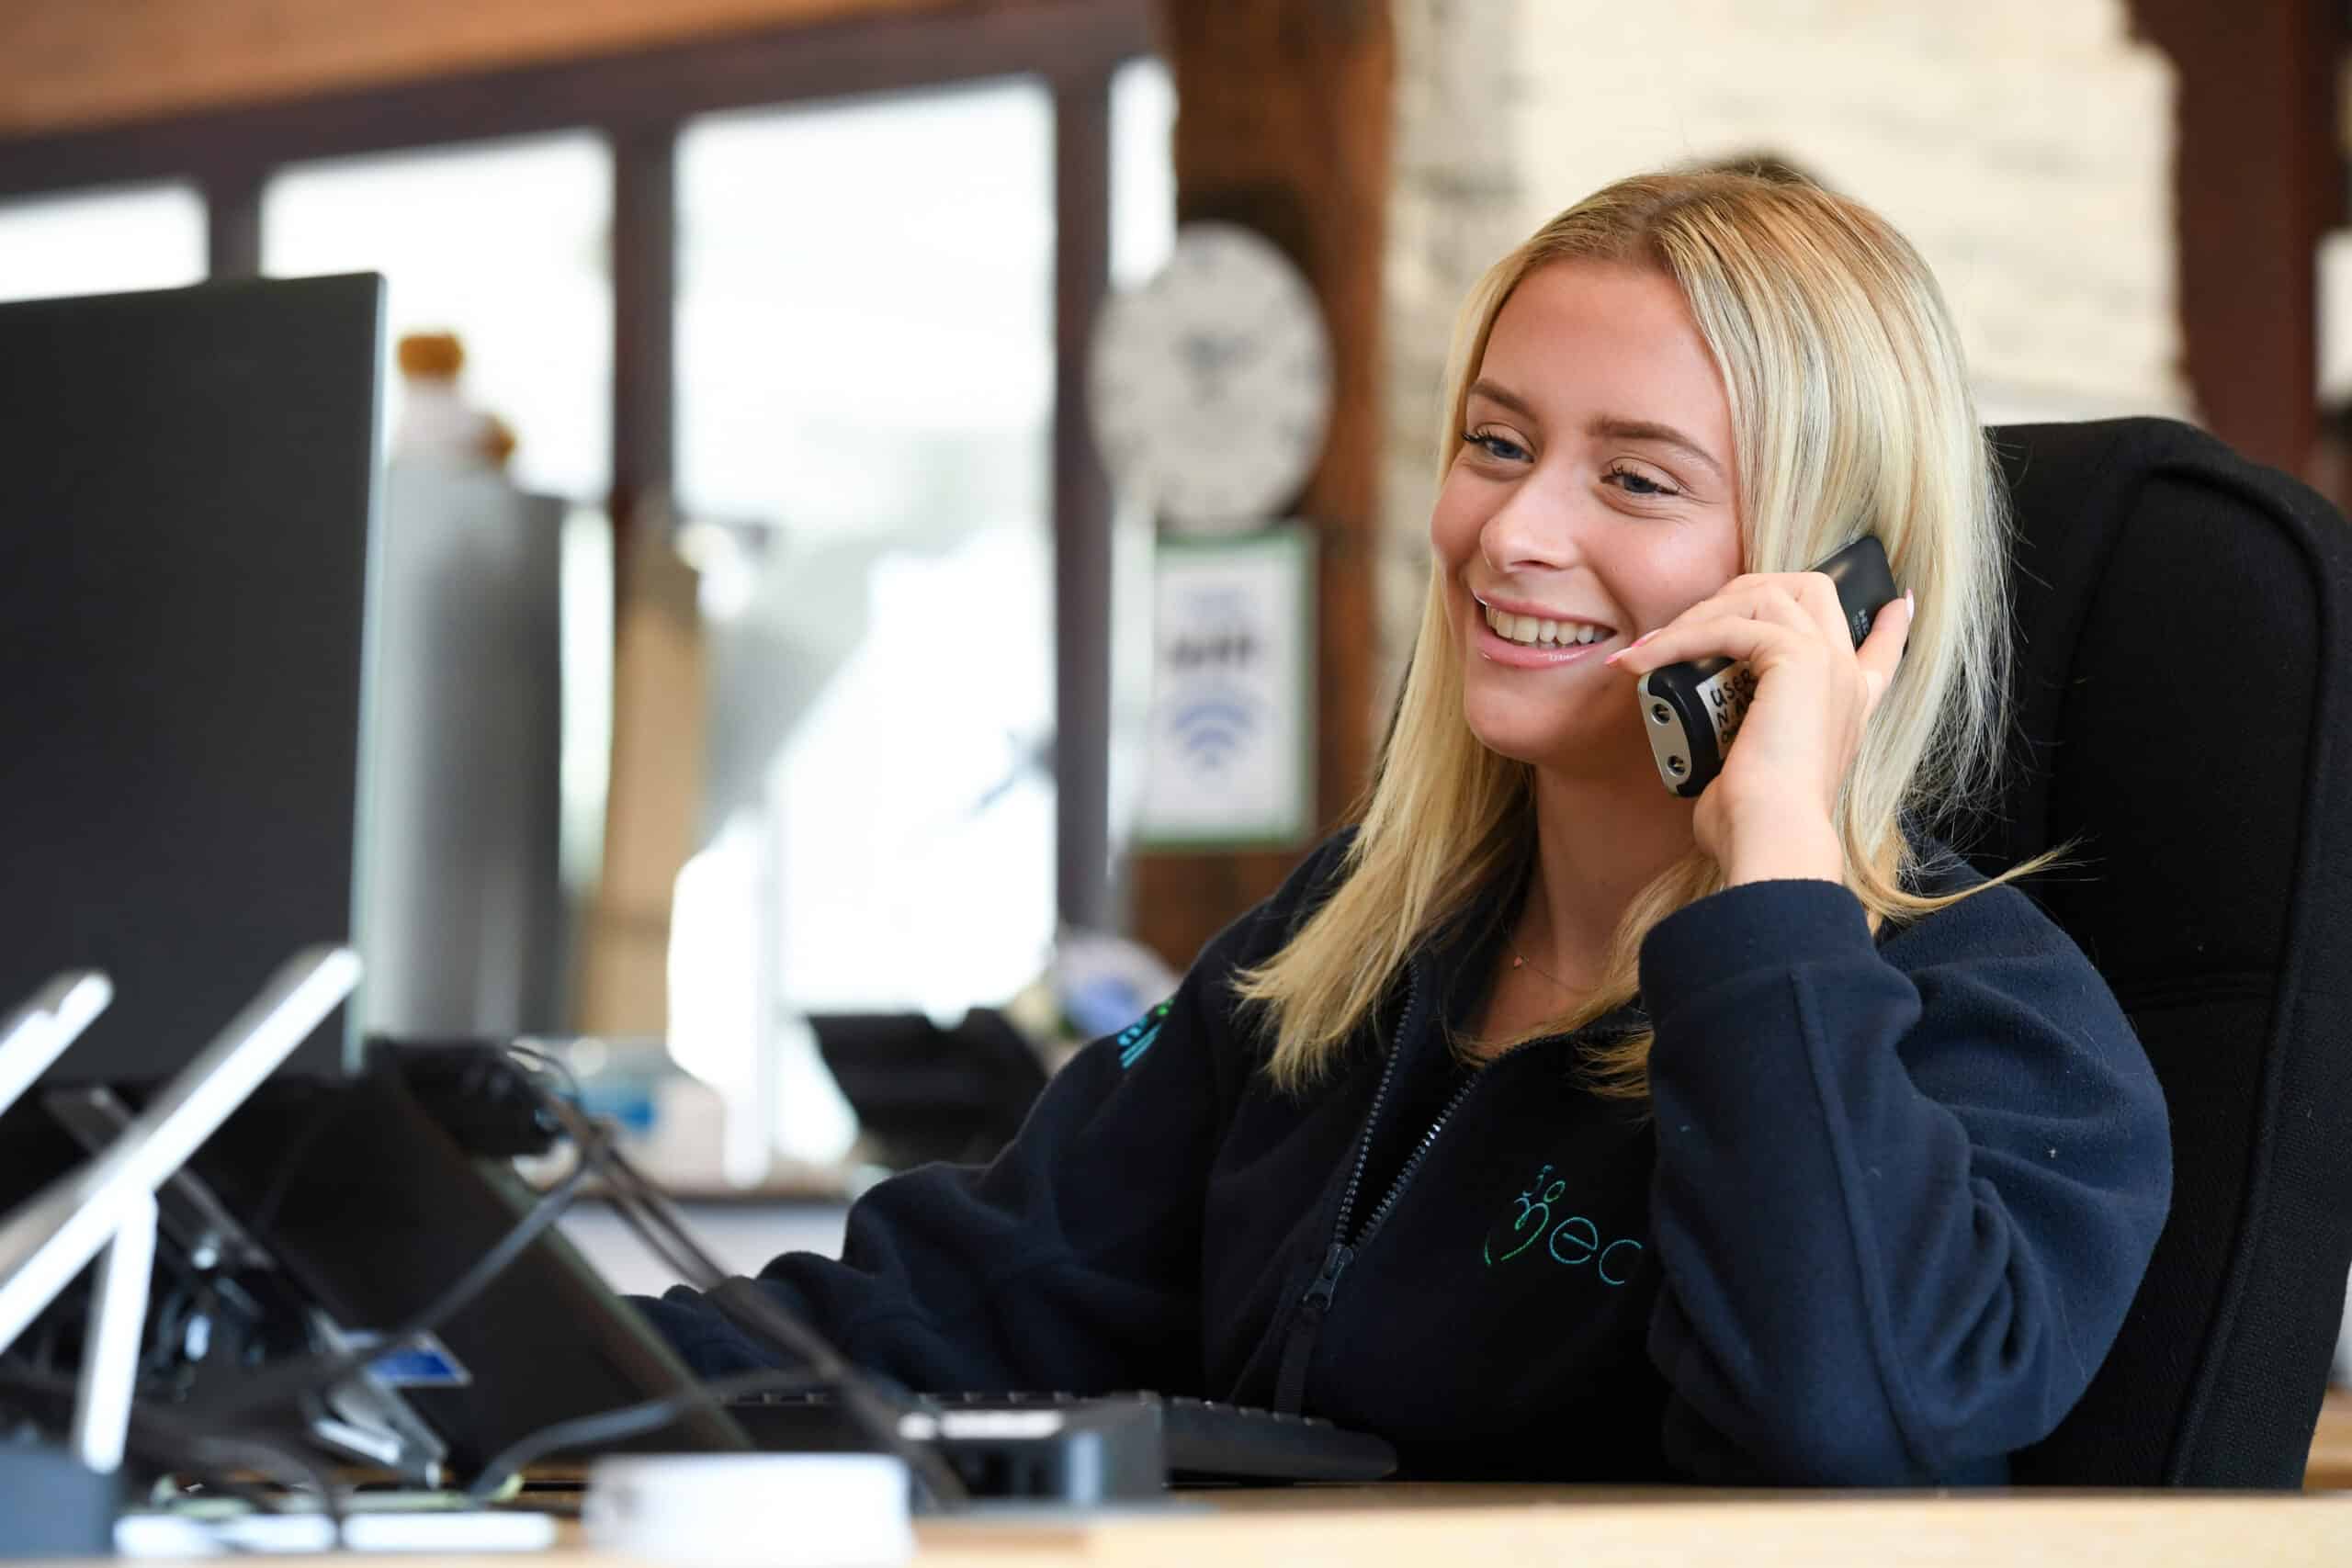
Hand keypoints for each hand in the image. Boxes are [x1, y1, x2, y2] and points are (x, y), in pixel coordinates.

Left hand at [1606, 572, 1913, 880]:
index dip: (1885, 624)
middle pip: (1813, 590)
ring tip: (1653, 648)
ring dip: (1700, 613)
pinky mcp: (1796, 659)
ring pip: (1765, 596)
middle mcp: (1845, 677)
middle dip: (1748, 589)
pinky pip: (1728, 625)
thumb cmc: (1755, 823)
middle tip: (1695, 620)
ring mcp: (1827, 662)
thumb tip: (1702, 750)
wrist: (1774, 836)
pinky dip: (1679, 639)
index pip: (1881, 650)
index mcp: (1850, 706)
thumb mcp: (1753, 774)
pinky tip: (1643, 661)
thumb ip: (1742, 748)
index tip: (1893, 602)